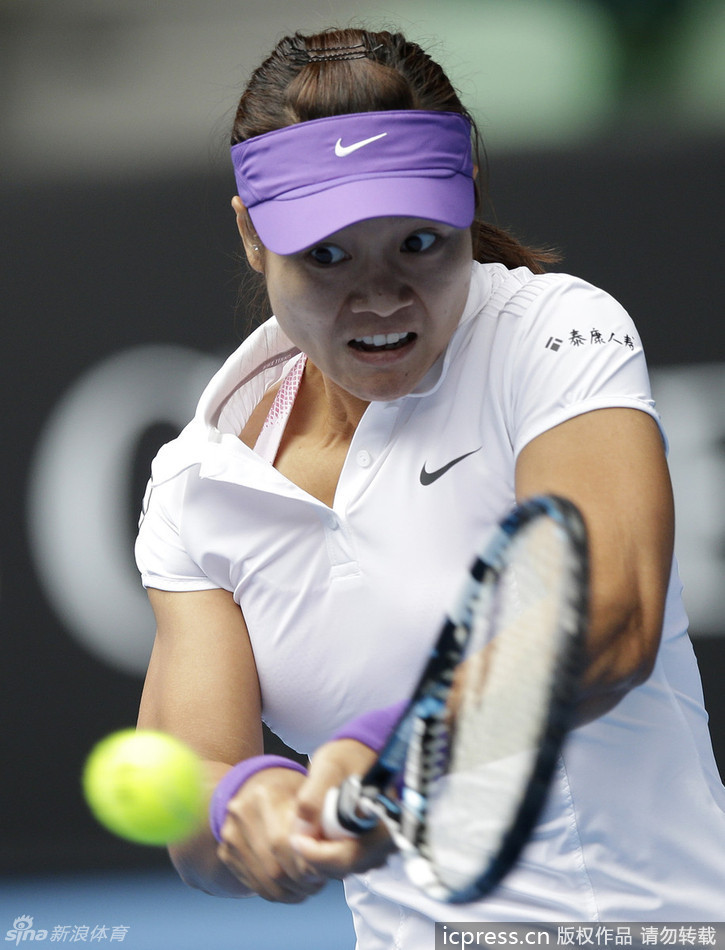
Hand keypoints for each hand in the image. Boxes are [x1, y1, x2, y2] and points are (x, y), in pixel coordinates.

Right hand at [216, 766, 325, 902]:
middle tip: (318, 885)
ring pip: (265, 881)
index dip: (305, 864)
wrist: (254, 783)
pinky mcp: (226, 852)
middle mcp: (242, 814)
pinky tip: (291, 889)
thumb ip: (316, 820)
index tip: (323, 873)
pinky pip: (254, 884)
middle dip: (300, 883)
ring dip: (290, 893)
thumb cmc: (288, 789)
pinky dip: (275, 893)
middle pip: (274, 867)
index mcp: (265, 795)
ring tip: (307, 889)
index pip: (283, 843)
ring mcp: (230, 835)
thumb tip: (327, 853)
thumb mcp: (306, 792)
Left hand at [291, 739, 395, 877]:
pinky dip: (327, 855)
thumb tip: (302, 830)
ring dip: (320, 858)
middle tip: (296, 836)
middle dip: (315, 857)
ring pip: (344, 868)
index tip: (295, 839)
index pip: (347, 855)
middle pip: (345, 866)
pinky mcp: (372, 849)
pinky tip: (318, 835)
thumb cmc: (348, 757)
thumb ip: (313, 796)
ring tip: (307, 832)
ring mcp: (380, 847)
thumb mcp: (328, 767)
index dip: (316, 854)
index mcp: (383, 818)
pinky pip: (346, 864)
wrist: (361, 755)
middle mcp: (387, 839)